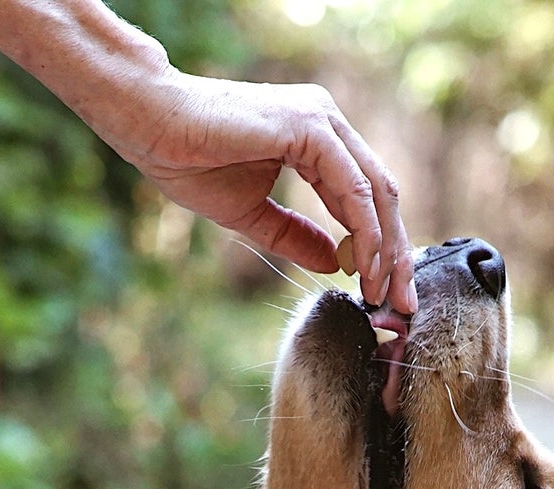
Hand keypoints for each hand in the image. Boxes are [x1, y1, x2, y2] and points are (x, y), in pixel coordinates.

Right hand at [114, 71, 416, 315]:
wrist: (153, 127)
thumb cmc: (191, 162)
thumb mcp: (254, 215)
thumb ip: (296, 236)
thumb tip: (335, 264)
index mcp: (316, 137)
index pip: (366, 196)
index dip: (380, 247)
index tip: (381, 291)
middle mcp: (327, 122)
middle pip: (383, 194)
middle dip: (396, 254)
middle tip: (400, 304)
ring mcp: (323, 120)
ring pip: (377, 192)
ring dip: (386, 250)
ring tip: (382, 294)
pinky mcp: (311, 128)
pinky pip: (355, 190)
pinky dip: (365, 234)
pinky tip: (362, 269)